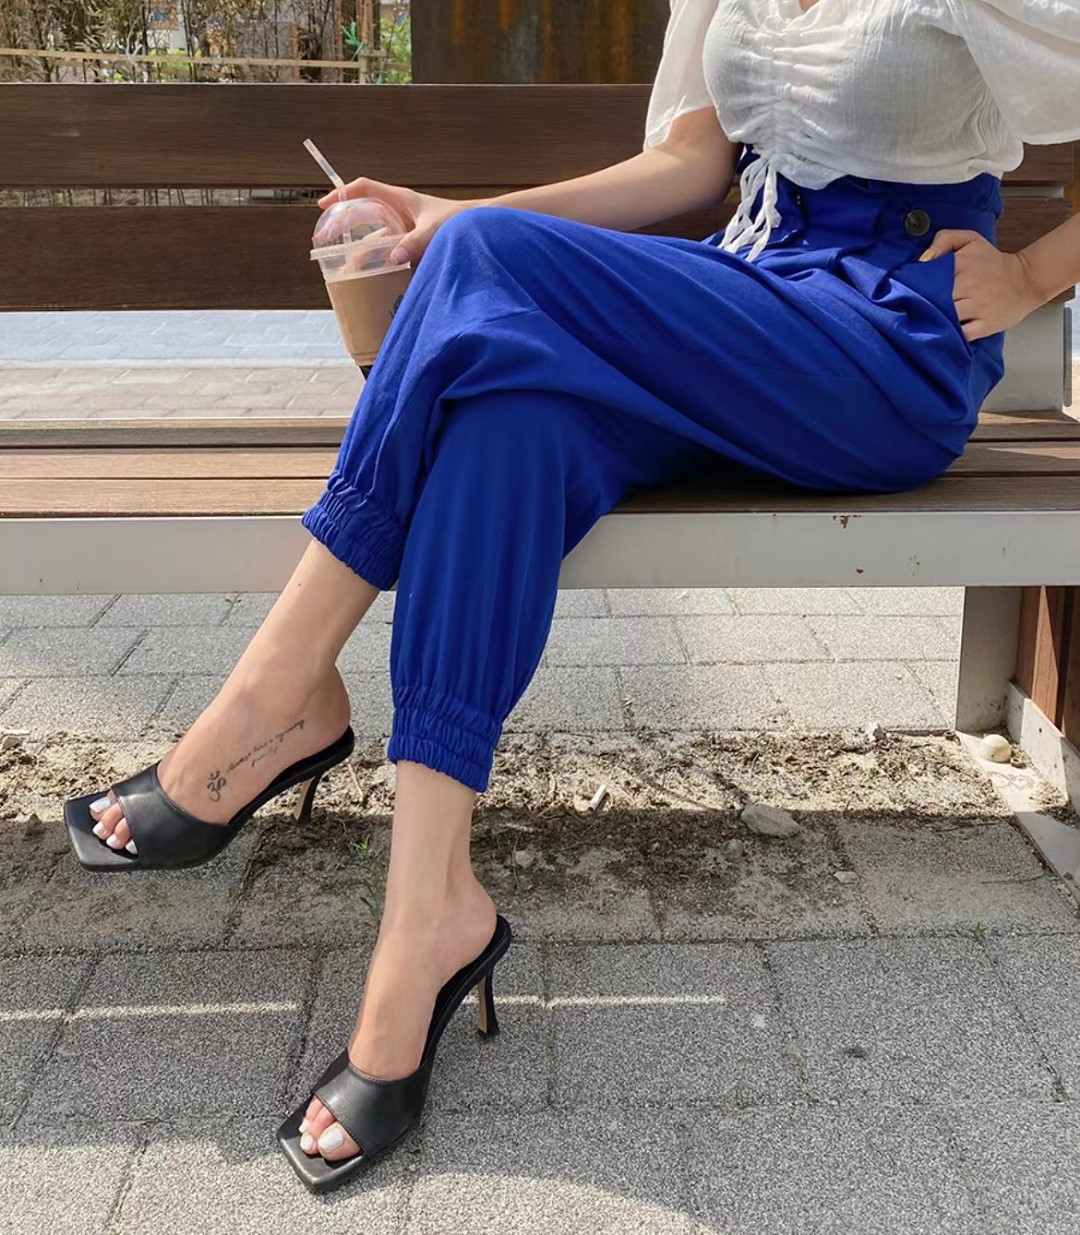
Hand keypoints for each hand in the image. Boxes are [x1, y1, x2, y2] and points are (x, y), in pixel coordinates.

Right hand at [319, 178, 481, 265]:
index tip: (325, 206)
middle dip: (343, 226)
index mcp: (401, 200)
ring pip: (376, 238)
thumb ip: (415, 243)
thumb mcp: (436, 231)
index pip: (364, 189)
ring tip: (346, 269)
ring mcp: (407, 229)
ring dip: (361, 251)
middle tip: (324, 241)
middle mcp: (401, 213)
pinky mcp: (414, 245)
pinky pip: (391, 251)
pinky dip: (380, 261)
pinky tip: (373, 275)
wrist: (483, 228)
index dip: (342, 194)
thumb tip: (394, 258)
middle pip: (364, 215)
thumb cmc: (463, 221)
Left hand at [919, 230, 1043, 341]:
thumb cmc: (992, 262)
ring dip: (934, 320)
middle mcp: (970, 286)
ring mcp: (978, 308)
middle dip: (921, 304)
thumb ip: (945, 239)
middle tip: (911, 308)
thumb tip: (923, 259)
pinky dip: (951, 335)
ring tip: (926, 320)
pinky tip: (943, 333)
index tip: (906, 291)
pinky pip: (962, 334)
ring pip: (946, 317)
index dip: (914, 286)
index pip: (928, 277)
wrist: (1026, 280)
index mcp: (962, 264)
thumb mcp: (971, 240)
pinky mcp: (986, 326)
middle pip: (934, 299)